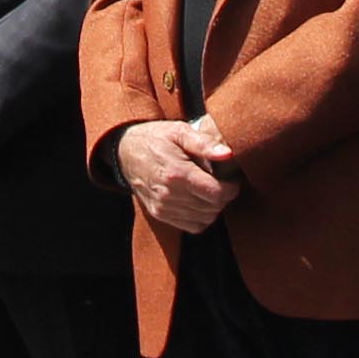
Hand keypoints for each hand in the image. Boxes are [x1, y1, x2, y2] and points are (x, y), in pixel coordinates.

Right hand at [118, 117, 240, 235]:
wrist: (126, 152)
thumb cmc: (156, 138)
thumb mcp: (179, 131)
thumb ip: (204, 143)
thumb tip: (228, 154)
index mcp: (176, 173)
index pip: (216, 193)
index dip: (231, 188)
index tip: (232, 179)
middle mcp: (168, 194)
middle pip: (212, 207)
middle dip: (224, 196)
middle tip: (224, 183)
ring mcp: (163, 207)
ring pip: (205, 218)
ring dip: (214, 207)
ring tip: (211, 190)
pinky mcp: (160, 214)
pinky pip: (193, 226)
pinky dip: (202, 217)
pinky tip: (200, 201)